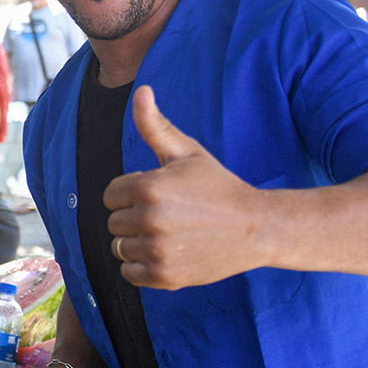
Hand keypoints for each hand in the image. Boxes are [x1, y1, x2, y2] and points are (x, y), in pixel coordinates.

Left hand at [104, 85, 262, 289]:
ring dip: (137, 243)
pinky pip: (130, 274)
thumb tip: (141, 91)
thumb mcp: (187, 152)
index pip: (110, 195)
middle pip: (114, 222)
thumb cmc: (218, 187)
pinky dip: (141, 267)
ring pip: (119, 248)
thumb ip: (155, 126)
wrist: (257, 227)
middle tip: (168, 215)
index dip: (131, 194)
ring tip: (168, 234)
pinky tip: (166, 253)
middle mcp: (149, 219)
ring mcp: (156, 250)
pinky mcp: (165, 276)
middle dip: (133, 218)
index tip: (158, 195)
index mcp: (148, 187)